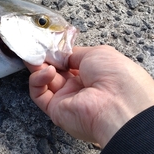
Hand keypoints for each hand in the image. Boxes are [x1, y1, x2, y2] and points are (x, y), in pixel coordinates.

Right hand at [26, 45, 153, 147]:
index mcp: (95, 73)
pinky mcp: (56, 110)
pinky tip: (48, 71)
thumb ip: (74, 53)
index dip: (58, 52)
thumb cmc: (115, 75)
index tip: (48, 43)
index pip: (70, 62)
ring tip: (35, 57)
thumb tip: (61, 55)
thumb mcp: (98, 53)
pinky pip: (39, 95)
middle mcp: (81, 88)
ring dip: (38, 67)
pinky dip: (38, 80)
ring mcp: (68, 100)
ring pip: (44, 81)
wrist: (118, 105)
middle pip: (55, 71)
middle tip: (36, 48)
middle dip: (45, 58)